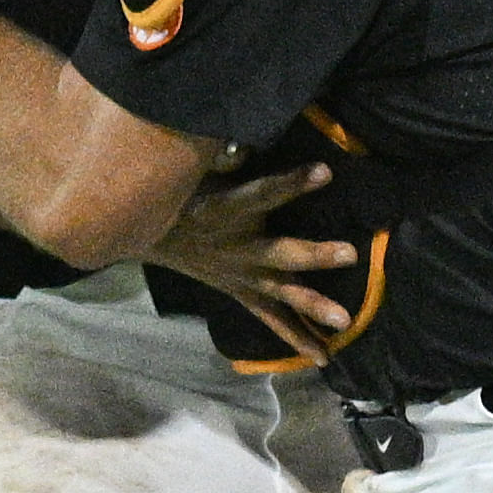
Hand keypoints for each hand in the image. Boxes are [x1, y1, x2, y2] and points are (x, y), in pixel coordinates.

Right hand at [149, 163, 363, 360]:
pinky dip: (297, 339)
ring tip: (345, 321)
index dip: (292, 183)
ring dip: (313, 306)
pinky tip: (324, 357)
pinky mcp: (241, 294)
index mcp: (225, 211)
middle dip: (315, 254)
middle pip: (280, 252)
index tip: (325, 171)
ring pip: (281, 293)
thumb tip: (247, 134)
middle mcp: (236, 248)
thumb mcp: (192, 170)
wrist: (142, 235)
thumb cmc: (176, 193)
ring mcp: (241, 277)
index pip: (263, 194)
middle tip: (350, 254)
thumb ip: (222, 157)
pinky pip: (272, 320)